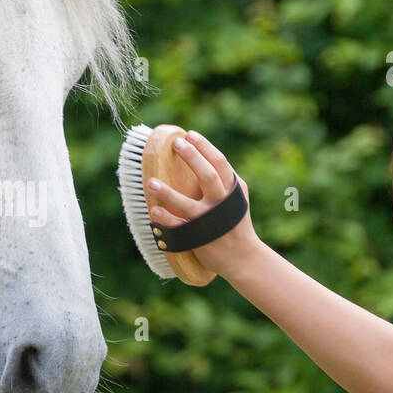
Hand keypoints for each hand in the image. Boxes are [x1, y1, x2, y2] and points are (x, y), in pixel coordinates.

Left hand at [145, 130, 258, 278]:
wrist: (241, 258)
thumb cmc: (235, 222)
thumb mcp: (237, 198)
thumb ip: (225, 179)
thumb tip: (202, 153)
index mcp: (232, 191)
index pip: (220, 163)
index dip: (204, 147)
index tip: (189, 135)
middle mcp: (221, 204)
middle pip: (208, 176)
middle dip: (192, 158)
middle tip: (176, 144)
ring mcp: (208, 222)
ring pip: (187, 205)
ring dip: (167, 193)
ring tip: (150, 182)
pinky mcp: (196, 238)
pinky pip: (178, 228)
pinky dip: (165, 220)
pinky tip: (153, 211)